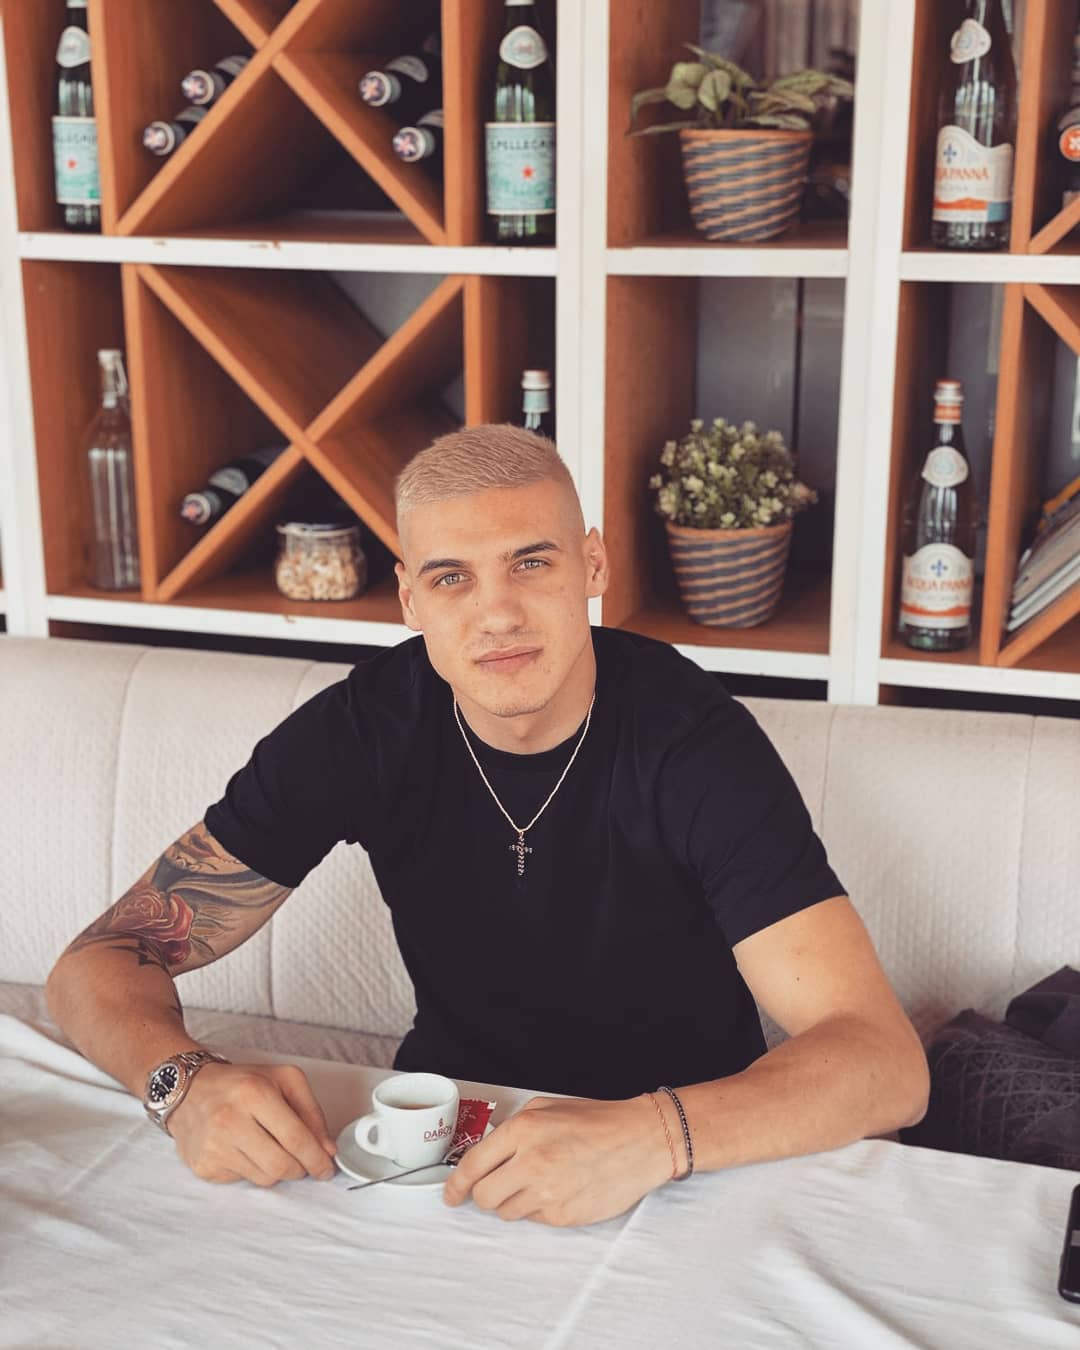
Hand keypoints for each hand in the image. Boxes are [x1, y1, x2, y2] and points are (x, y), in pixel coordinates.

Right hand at [166, 1062, 337, 1186]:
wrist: (190, 1090)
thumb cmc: (241, 1084)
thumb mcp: (284, 1080)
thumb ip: (311, 1112)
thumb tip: (326, 1149)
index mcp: (254, 1093)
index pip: (295, 1137)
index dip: (316, 1158)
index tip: (326, 1168)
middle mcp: (230, 1120)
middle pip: (281, 1165)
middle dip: (300, 1169)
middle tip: (304, 1162)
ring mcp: (214, 1146)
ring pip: (264, 1178)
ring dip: (278, 1170)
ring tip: (271, 1148)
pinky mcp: (203, 1166)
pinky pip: (243, 1181)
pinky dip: (253, 1170)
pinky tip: (246, 1150)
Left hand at [442, 1094, 672, 1226]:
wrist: (641, 1140)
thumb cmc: (597, 1121)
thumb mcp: (547, 1107)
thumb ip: (513, 1130)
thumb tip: (487, 1154)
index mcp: (523, 1130)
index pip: (472, 1165)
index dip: (455, 1184)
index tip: (450, 1194)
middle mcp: (531, 1163)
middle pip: (483, 1196)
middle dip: (486, 1192)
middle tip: (502, 1183)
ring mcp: (547, 1193)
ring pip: (506, 1212)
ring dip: (514, 1200)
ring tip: (541, 1181)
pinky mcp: (562, 1216)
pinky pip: (534, 1220)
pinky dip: (539, 1208)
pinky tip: (560, 1189)